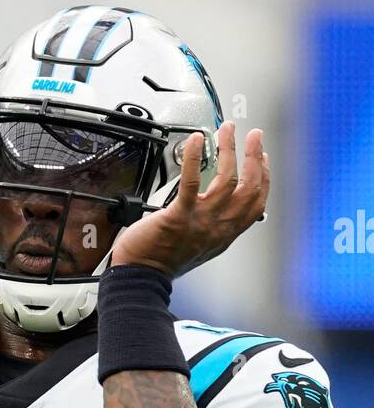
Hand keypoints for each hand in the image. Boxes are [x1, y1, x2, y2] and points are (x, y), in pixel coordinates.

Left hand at [111, 122, 268, 277]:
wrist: (142, 277)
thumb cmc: (165, 260)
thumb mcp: (201, 246)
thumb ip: (214, 227)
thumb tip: (220, 210)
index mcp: (226, 232)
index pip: (256, 202)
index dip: (264, 177)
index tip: (263, 157)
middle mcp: (219, 226)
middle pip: (249, 187)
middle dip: (254, 156)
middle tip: (253, 134)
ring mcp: (201, 221)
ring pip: (227, 179)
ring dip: (230, 149)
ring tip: (228, 130)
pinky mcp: (179, 216)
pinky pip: (192, 183)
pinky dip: (195, 158)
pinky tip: (197, 140)